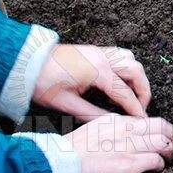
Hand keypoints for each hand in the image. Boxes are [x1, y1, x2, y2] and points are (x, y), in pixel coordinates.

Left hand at [33, 44, 151, 120]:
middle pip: (137, 72)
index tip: (140, 119)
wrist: (29, 63)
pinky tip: (122, 78)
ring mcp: (101, 51)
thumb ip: (91, 113)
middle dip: (144, 91)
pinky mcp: (96, 50)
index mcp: (98, 71)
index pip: (125, 93)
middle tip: (140, 107)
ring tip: (134, 93)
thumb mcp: (66, 104)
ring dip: (137, 77)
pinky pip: (122, 54)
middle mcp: (104, 58)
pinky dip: (129, 66)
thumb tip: (110, 122)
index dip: (135, 108)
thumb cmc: (43, 82)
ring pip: (132, 60)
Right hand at [66, 114, 172, 172]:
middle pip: (160, 126)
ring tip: (169, 156)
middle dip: (171, 135)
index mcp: (115, 121)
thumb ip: (109, 130)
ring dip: (169, 150)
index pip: (146, 120)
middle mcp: (124, 130)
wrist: (57, 162)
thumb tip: (121, 135)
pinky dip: (160, 163)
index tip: (162, 134)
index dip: (158, 127)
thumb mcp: (92, 131)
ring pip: (162, 141)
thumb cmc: (69, 152)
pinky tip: (158, 167)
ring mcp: (127, 146)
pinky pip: (154, 160)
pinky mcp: (128, 163)